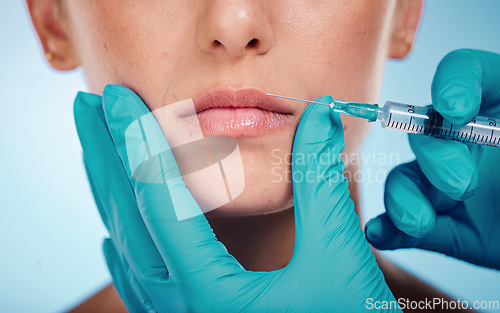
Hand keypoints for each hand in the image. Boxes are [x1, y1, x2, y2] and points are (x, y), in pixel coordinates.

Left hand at [75, 85, 399, 311]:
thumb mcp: (338, 259)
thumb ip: (321, 184)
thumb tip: (322, 117)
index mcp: (211, 293)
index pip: (161, 200)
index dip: (139, 141)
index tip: (118, 98)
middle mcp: (182, 311)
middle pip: (127, 217)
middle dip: (107, 154)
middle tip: (90, 106)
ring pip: (125, 245)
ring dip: (110, 190)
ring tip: (99, 147)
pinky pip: (137, 280)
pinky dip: (123, 241)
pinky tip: (113, 229)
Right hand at [365, 49, 499, 269]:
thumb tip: (460, 115)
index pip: (467, 71)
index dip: (454, 81)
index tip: (456, 106)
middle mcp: (470, 142)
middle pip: (426, 130)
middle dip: (435, 156)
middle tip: (461, 185)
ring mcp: (451, 186)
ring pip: (407, 180)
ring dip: (403, 198)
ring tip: (420, 222)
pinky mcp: (444, 226)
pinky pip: (405, 224)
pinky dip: (390, 229)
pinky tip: (381, 234)